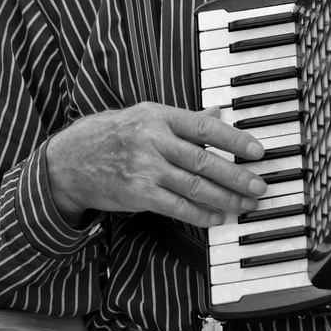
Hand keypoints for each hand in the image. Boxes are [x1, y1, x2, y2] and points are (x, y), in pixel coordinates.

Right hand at [45, 102, 267, 227]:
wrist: (70, 160)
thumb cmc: (112, 134)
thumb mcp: (146, 115)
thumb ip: (184, 119)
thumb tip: (219, 113)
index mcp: (159, 116)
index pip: (205, 127)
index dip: (236, 140)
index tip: (258, 151)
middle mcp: (153, 141)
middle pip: (203, 160)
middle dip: (236, 175)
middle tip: (260, 186)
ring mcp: (145, 169)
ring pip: (193, 185)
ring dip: (225, 198)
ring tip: (246, 204)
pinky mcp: (137, 194)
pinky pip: (176, 206)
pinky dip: (199, 214)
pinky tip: (218, 217)